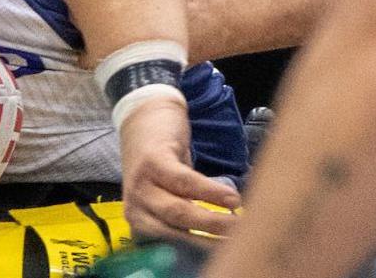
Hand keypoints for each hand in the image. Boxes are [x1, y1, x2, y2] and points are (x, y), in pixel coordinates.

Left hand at [118, 97, 241, 243]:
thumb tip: (223, 242)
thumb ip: (187, 220)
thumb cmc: (164, 166)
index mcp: (142, 224)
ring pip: (180, 211)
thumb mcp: (170, 198)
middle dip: (210, 242)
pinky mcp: (153, 161)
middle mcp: (135, 209)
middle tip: (240, 245)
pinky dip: (210, 192)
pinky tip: (231, 198)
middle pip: (176, 233)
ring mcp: (140, 185)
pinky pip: (184, 182)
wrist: (145, 118)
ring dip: (213, 221)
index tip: (228, 256)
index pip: (171, 247)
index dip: (201, 253)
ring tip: (240, 224)